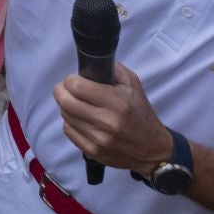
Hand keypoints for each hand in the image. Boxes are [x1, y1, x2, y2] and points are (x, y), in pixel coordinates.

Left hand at [53, 62, 176, 174]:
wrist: (151, 149)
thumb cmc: (140, 113)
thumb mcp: (133, 84)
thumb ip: (112, 68)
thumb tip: (90, 61)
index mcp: (117, 102)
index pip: (77, 87)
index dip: (71, 79)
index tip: (75, 79)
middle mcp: (107, 122)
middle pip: (65, 102)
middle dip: (62, 91)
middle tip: (67, 88)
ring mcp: (98, 139)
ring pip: (65, 116)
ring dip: (67, 107)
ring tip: (78, 104)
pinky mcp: (92, 151)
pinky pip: (68, 131)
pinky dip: (71, 122)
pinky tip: (81, 119)